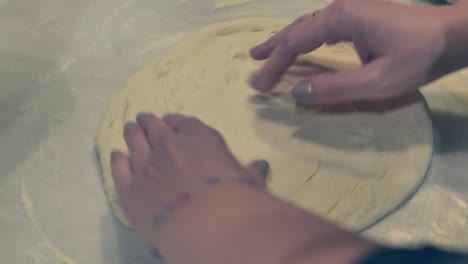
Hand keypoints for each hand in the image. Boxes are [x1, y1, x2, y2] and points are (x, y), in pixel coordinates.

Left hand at [110, 113, 376, 262]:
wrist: (206, 222)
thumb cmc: (234, 197)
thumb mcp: (247, 180)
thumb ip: (250, 171)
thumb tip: (261, 165)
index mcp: (199, 138)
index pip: (184, 123)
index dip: (177, 121)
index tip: (172, 122)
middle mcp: (169, 145)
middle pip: (155, 127)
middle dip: (149, 121)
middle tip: (143, 118)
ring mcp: (146, 165)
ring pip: (135, 142)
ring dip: (132, 133)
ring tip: (130, 128)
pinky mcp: (130, 188)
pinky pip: (120, 169)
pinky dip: (118, 160)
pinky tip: (117, 155)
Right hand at [250, 0, 454, 104]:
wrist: (453, 35)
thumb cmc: (419, 57)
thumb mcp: (378, 81)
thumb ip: (336, 88)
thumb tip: (296, 93)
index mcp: (341, 19)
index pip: (296, 41)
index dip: (276, 64)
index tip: (261, 86)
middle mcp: (340, 9)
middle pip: (297, 29)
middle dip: (274, 49)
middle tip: (252, 64)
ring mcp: (350, 9)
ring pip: (308, 25)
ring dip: (286, 40)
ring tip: (265, 53)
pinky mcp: (359, 15)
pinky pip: (322, 27)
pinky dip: (305, 38)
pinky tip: (304, 45)